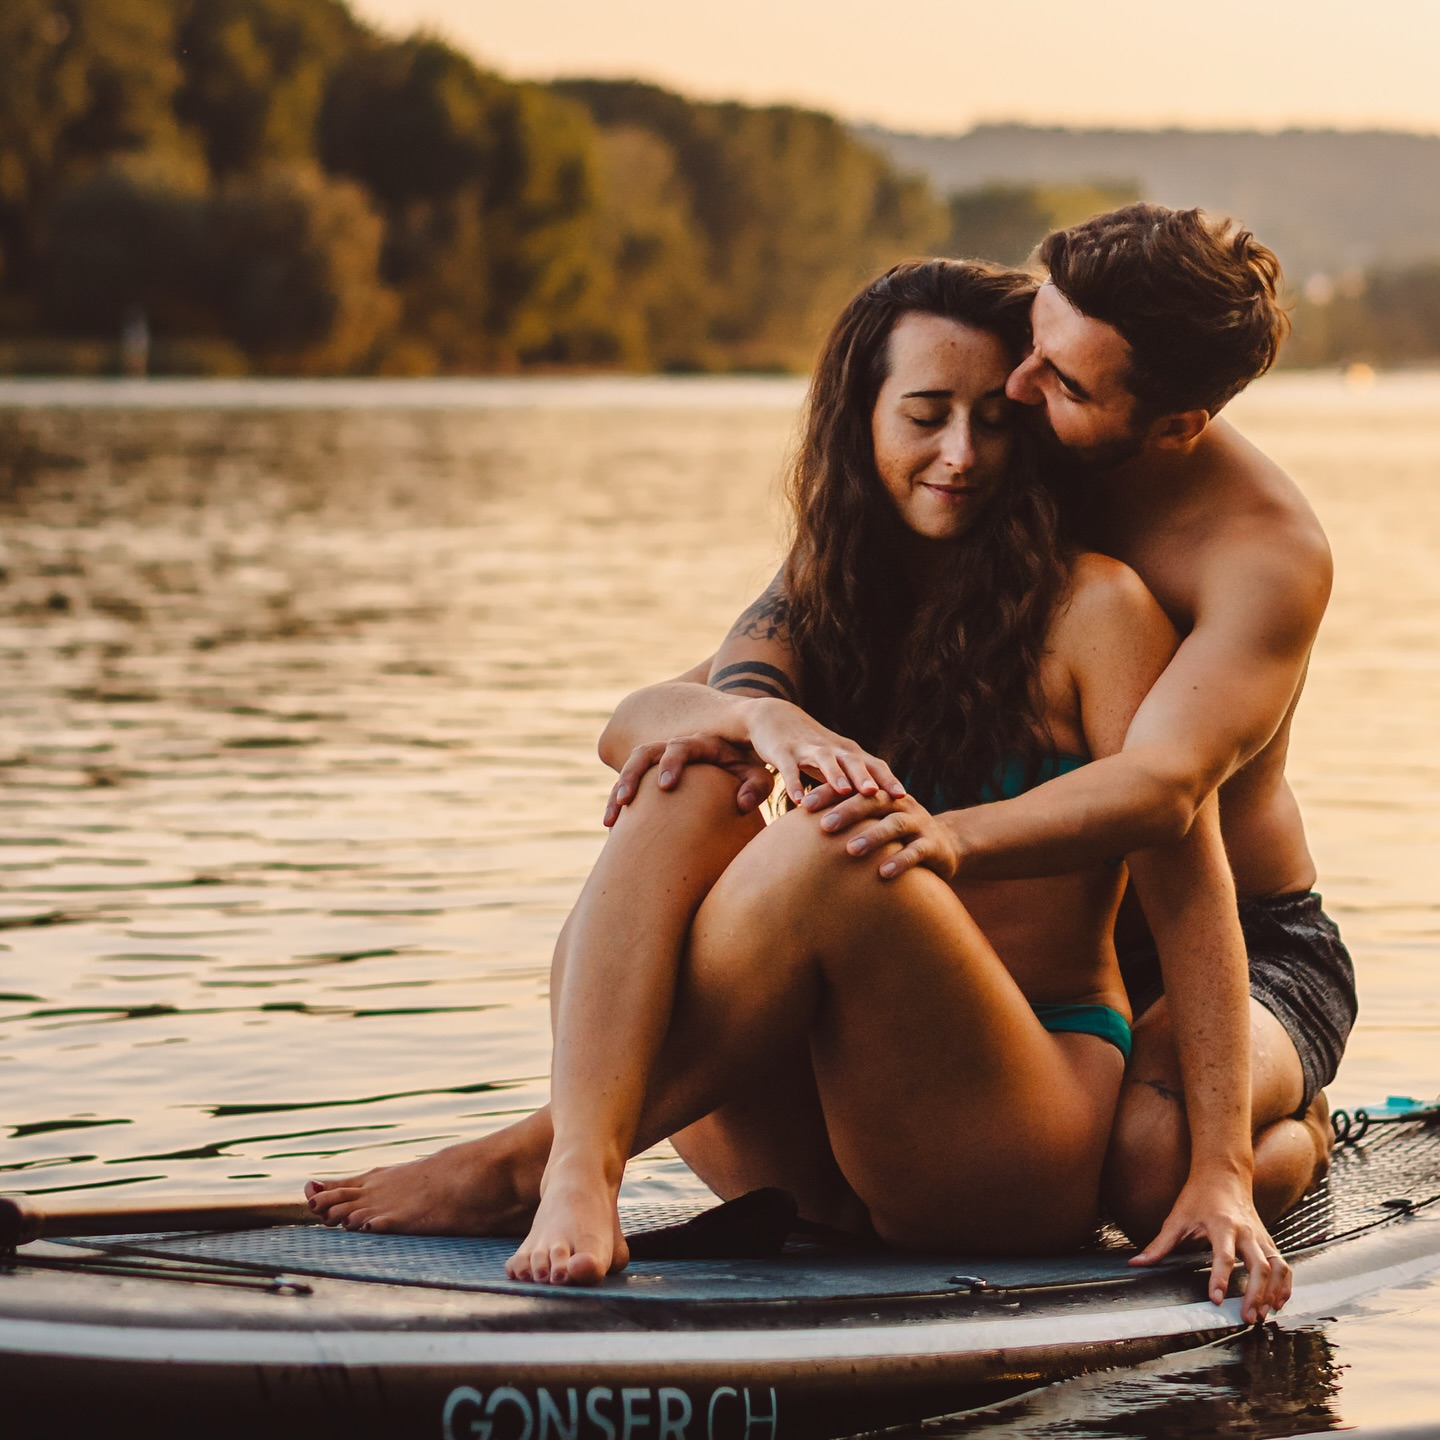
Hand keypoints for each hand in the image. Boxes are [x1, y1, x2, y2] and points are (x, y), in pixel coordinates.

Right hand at [603, 735, 773, 826]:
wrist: (736, 771)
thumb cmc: (747, 775)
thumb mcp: (758, 777)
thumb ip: (757, 786)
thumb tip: (742, 804)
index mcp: (700, 744)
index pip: (680, 746)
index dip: (670, 762)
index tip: (666, 786)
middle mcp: (675, 749)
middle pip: (645, 753)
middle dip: (631, 775)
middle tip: (626, 801)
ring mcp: (660, 764)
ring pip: (630, 771)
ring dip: (617, 793)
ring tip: (610, 821)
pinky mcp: (651, 780)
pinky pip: (629, 789)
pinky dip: (618, 807)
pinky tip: (613, 830)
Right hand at [743, 699, 904, 806]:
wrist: (775, 718)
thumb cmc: (813, 749)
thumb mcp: (837, 764)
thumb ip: (855, 785)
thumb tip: (880, 816)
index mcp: (848, 753)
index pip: (874, 765)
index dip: (888, 780)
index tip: (904, 799)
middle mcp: (832, 749)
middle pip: (853, 761)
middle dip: (865, 777)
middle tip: (876, 794)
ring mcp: (808, 749)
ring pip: (824, 760)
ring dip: (835, 775)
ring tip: (843, 791)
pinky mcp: (784, 752)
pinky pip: (790, 769)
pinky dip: (794, 784)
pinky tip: (798, 801)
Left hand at [811, 791, 961, 881]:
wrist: (945, 843)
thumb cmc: (895, 836)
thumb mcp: (872, 822)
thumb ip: (845, 821)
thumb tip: (798, 827)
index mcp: (881, 795)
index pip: (851, 789)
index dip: (828, 794)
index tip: (802, 804)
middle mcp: (900, 804)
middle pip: (872, 802)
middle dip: (847, 812)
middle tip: (824, 825)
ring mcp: (919, 823)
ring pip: (895, 825)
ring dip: (872, 836)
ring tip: (851, 850)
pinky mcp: (933, 845)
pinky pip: (917, 852)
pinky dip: (900, 861)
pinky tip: (883, 873)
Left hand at [1130, 1168, 1291, 1322]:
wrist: (1223, 1174)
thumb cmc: (1198, 1196)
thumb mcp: (1177, 1218)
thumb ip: (1159, 1245)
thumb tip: (1137, 1264)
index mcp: (1221, 1224)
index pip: (1224, 1255)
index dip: (1220, 1278)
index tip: (1216, 1300)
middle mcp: (1246, 1231)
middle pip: (1259, 1266)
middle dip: (1255, 1293)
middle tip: (1246, 1318)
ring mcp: (1260, 1236)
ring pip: (1276, 1267)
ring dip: (1273, 1293)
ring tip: (1263, 1315)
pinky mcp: (1268, 1241)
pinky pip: (1283, 1265)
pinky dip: (1284, 1285)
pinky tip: (1277, 1303)